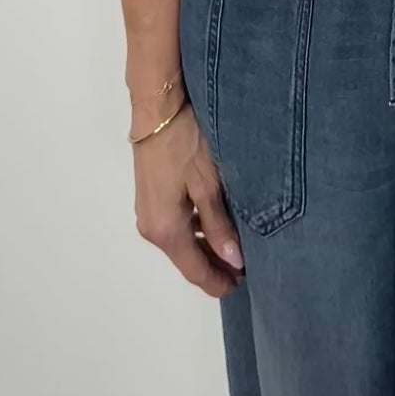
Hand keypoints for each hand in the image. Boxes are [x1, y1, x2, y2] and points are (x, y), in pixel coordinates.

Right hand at [132, 100, 245, 296]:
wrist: (157, 109)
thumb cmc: (184, 142)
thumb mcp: (207, 184)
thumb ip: (219, 224)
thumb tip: (233, 260)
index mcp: (165, 229)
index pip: (194, 270)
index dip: (218, 282)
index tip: (241, 287)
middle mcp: (151, 227)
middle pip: (186, 258)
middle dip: (214, 266)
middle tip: (245, 269)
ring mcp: (149, 211)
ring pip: (181, 241)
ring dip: (205, 247)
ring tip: (236, 247)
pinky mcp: (152, 196)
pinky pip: (176, 224)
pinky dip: (195, 230)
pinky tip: (215, 223)